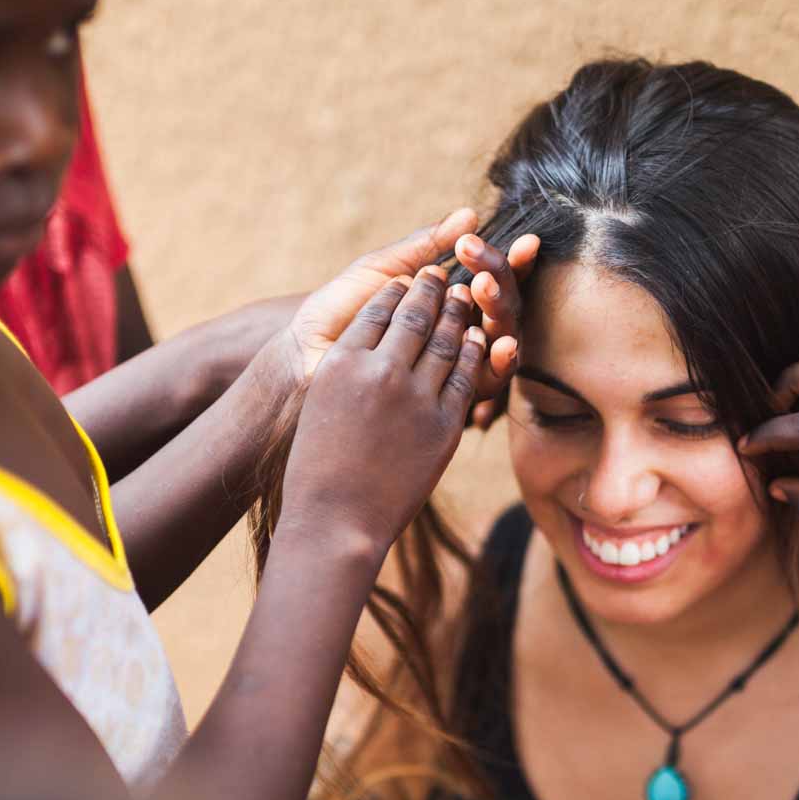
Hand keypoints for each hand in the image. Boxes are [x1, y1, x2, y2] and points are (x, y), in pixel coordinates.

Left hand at [277, 211, 513, 395]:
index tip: (527, 243)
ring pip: (502, 340)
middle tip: (486, 275)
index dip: (513, 261)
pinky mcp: (453, 397)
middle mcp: (460, 328)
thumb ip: (427, 245)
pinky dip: (500, 361)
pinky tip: (499, 343)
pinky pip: (489, 380)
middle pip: (503, 306)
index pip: (494, 276)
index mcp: (448, 297)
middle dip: (503, 286)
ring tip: (485, 294)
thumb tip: (470, 214)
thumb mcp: (385, 269)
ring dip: (500, 315)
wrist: (309, 357)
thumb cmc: (340, 309)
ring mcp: (459, 362)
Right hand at [280, 267, 482, 553]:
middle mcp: (379, 371)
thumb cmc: (319, 469)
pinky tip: (478, 338)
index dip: (397, 291)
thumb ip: (348, 370)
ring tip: (464, 297)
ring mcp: (415, 397)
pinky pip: (465, 376)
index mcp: (342, 362)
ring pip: (446, 340)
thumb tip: (374, 347)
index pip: (376, 310)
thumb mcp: (323, 405)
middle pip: (415, 315)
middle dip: (431, 290)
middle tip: (442, 278)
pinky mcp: (443, 424)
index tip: (407, 280)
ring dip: (458, 314)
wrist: (335, 521)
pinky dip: (474, 352)